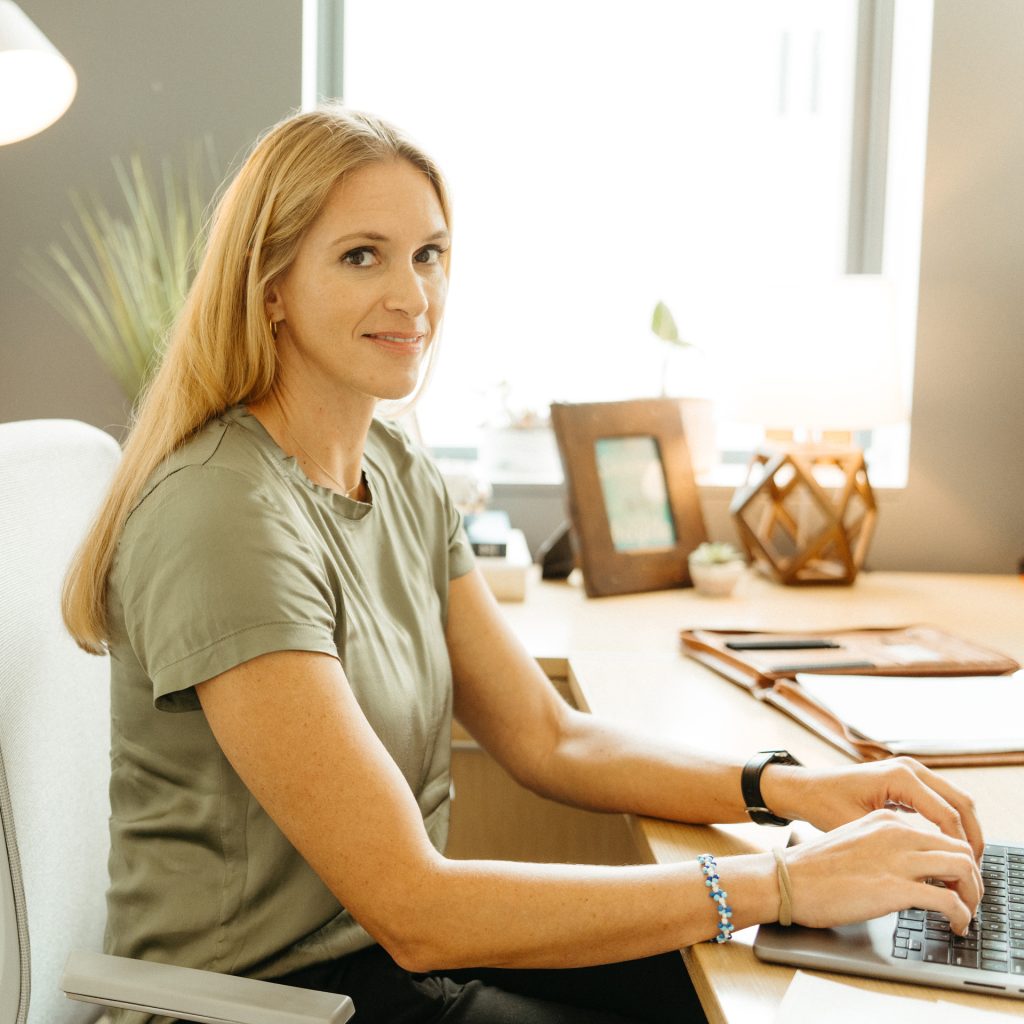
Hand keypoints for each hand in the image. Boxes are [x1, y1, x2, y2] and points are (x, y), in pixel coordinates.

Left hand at [762, 756, 983, 859]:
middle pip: (961, 802)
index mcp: (900, 777)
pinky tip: (949, 850)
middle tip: (975, 872)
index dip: (961, 848)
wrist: (805, 788)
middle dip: (973, 838)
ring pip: (956, 800)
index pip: (948, 815)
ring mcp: (910, 770)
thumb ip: (897, 843)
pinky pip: (941, 800)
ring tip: (966, 865)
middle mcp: (909, 768)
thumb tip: (932, 867)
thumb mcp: (860, 828)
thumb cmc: (824, 805)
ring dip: (965, 830)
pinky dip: (950, 823)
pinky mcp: (907, 780)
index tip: (965, 876)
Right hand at [784, 809, 982, 934]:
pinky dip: (961, 916)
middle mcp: (896, 832)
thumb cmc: (814, 868)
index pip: (941, 834)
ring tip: (964, 913)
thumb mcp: (854, 840)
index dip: (955, 860)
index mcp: (886, 819)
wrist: (786, 879)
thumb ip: (884, 846)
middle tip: (967, 898)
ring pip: (963, 868)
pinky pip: (948, 901)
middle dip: (972, 876)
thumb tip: (910, 869)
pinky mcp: (894, 888)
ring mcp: (896, 858)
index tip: (954, 881)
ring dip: (972, 894)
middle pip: (960, 848)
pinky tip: (952, 925)